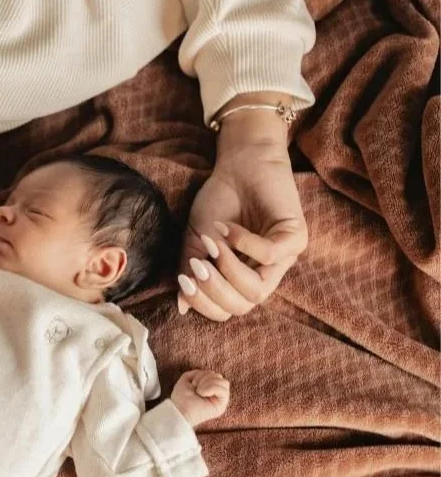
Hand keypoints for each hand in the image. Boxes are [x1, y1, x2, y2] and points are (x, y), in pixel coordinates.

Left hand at [170, 370, 229, 426]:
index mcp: (209, 388)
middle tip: (196, 387)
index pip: (213, 374)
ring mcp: (220, 400)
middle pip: (219, 376)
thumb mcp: (187, 379)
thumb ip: (198, 373)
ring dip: (208, 383)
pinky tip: (202, 394)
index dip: (202, 374)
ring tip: (199, 391)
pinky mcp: (221, 406)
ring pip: (224, 382)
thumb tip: (210, 373)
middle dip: (205, 378)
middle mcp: (216, 394)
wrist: (179, 410)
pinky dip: (211, 388)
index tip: (192, 383)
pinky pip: (224, 390)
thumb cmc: (181, 397)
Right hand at [177, 105, 307, 321]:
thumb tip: (182, 306)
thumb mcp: (196, 241)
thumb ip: (190, 271)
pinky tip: (228, 228)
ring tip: (213, 244)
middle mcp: (265, 274)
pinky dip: (244, 244)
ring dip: (229, 270)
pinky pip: (269, 256)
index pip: (226, 310)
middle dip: (214, 290)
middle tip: (196, 265)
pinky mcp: (295, 237)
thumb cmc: (219, 202)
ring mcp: (283, 259)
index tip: (184, 279)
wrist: (238, 165)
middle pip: (242, 306)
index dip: (203, 302)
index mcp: (242, 278)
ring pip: (258, 290)